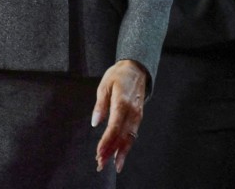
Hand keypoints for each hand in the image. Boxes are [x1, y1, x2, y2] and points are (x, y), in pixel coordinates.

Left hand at [91, 59, 146, 173]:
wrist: (136, 69)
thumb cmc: (118, 76)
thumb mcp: (104, 86)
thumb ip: (100, 105)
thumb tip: (95, 123)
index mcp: (122, 104)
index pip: (114, 128)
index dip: (106, 142)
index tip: (99, 153)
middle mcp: (132, 113)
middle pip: (122, 137)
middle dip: (112, 152)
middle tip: (101, 164)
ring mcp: (138, 116)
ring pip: (130, 138)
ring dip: (120, 152)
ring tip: (112, 165)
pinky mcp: (139, 117)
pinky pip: (132, 134)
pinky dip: (126, 145)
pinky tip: (120, 153)